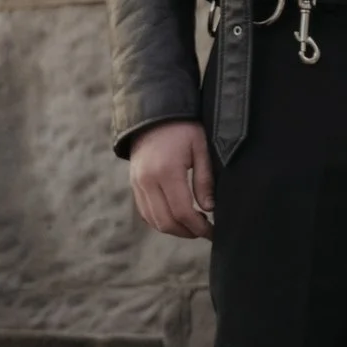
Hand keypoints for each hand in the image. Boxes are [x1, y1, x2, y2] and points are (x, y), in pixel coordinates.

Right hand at [128, 118, 215, 239]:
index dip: (199, 227)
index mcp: (167, 171)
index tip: (213, 232)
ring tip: (193, 225)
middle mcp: (147, 181)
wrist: (154, 114)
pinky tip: (177, 217)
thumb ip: (204, 180)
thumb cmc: (184, 128)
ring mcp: (137, 183)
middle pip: (165, 222)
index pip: (182, 212)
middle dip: (187, 232)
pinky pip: (145, 212)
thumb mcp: (201, 148)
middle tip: (205, 231)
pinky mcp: (134, 184)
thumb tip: (209, 209)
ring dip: (173, 229)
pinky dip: (160, 220)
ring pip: (153, 220)